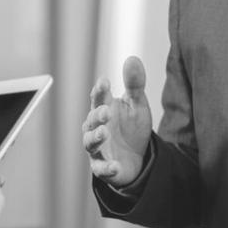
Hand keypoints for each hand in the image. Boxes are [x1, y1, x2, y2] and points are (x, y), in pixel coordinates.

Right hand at [81, 56, 152, 185]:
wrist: (137, 158)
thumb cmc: (132, 128)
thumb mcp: (137, 105)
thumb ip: (135, 84)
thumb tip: (132, 58)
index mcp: (104, 109)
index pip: (98, 98)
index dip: (100, 90)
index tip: (105, 82)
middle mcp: (96, 128)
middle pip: (91, 120)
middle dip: (97, 115)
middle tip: (107, 111)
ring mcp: (98, 148)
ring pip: (90, 143)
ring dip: (95, 137)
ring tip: (104, 133)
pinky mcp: (103, 167)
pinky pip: (101, 169)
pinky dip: (106, 168)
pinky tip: (115, 166)